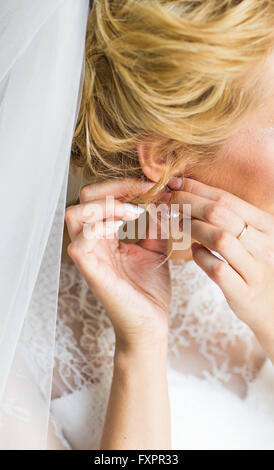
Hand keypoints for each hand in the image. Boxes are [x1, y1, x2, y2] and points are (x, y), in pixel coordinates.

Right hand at [65, 177, 180, 353]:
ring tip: (132, 212)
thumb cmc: (150, 289)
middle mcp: (92, 243)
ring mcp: (89, 256)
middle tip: (142, 192)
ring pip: (74, 215)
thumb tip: (160, 198)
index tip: (152, 185)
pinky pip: (80, 243)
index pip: (100, 197)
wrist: (152, 323)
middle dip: (113, 188)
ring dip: (105, 205)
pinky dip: (100, 228)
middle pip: (83, 199)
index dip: (124, 185)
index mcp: (105, 236)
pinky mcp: (91, 271)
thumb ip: (155, 223)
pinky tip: (123, 228)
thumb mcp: (157, 248)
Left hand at [171, 177, 273, 360]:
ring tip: (177, 224)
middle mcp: (263, 244)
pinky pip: (217, 269)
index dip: (196, 189)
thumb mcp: (251, 238)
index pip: (226, 199)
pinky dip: (200, 257)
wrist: (273, 306)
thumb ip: (227, 218)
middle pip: (220, 214)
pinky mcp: (244, 292)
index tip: (174, 184)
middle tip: (168, 201)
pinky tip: (193, 251)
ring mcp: (255, 269)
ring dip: (192, 227)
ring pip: (219, 238)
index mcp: (265, 224)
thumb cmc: (254, 266)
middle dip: (188, 203)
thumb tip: (191, 194)